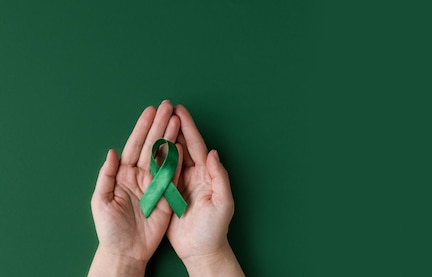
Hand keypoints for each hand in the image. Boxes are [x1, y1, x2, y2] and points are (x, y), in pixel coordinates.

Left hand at [88, 101, 182, 275]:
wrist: (126, 251)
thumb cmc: (109, 228)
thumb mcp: (101, 201)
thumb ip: (106, 176)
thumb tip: (112, 152)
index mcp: (123, 174)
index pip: (135, 145)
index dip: (143, 128)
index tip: (151, 111)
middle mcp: (140, 175)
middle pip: (152, 145)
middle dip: (160, 125)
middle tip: (168, 106)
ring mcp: (155, 184)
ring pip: (164, 155)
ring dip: (171, 137)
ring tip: (178, 119)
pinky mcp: (168, 195)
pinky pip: (174, 174)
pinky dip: (179, 159)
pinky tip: (184, 143)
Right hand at [167, 104, 243, 276]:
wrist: (201, 250)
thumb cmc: (215, 229)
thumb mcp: (223, 203)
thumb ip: (220, 177)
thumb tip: (213, 153)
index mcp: (206, 174)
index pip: (195, 146)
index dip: (188, 128)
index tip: (180, 110)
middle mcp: (192, 175)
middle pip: (181, 145)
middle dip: (173, 125)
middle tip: (165, 107)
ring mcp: (179, 184)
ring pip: (168, 155)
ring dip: (162, 138)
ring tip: (155, 120)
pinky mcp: (167, 194)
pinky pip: (159, 172)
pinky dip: (153, 158)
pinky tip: (147, 147)